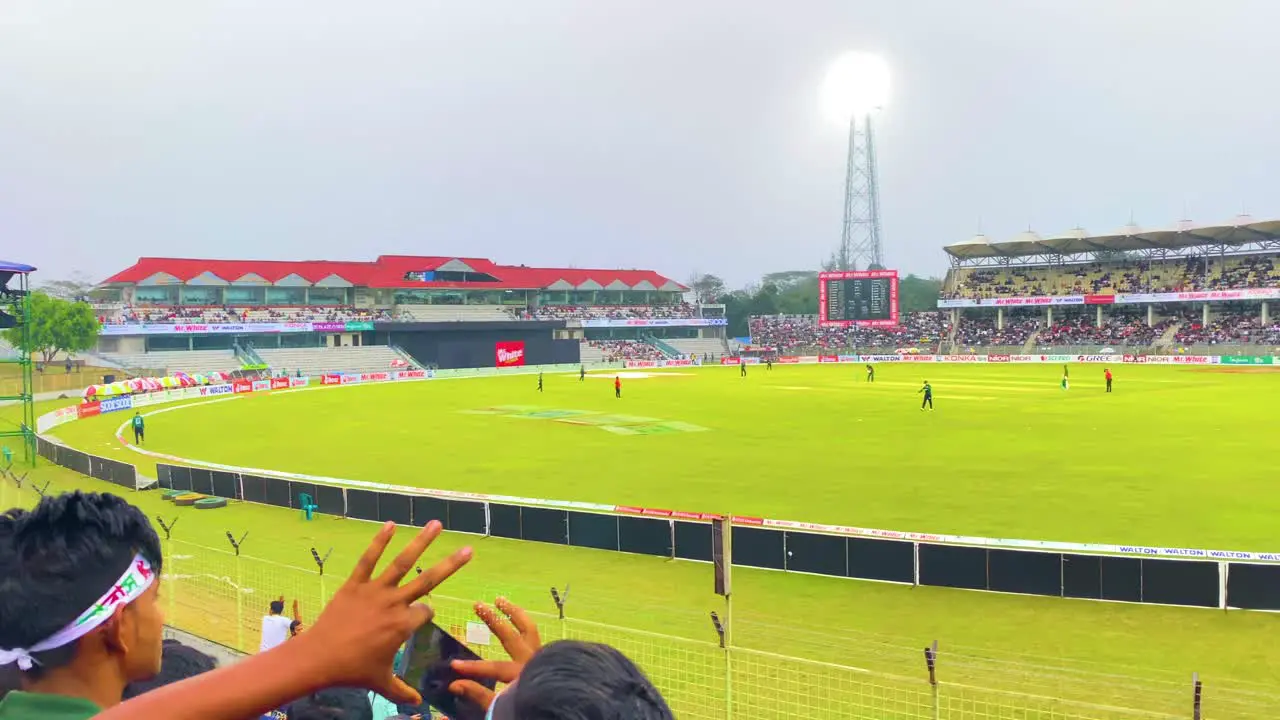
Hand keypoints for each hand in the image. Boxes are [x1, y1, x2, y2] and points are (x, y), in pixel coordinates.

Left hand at [300, 520, 471, 704]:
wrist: (319, 658)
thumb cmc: (353, 671)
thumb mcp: (381, 682)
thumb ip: (402, 691)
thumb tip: (418, 705)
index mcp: (404, 626)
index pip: (426, 612)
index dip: (425, 615)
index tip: (418, 618)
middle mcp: (395, 604)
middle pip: (429, 580)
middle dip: (451, 564)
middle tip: (469, 549)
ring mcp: (375, 591)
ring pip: (403, 562)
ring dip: (421, 542)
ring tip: (436, 524)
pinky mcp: (355, 584)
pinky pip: (369, 559)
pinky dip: (379, 541)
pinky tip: (391, 524)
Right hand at [449, 597, 542, 708]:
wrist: (567, 710)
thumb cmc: (533, 708)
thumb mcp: (503, 707)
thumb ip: (480, 695)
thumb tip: (455, 685)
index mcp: (521, 674)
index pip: (492, 668)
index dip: (471, 667)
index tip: (453, 664)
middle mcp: (533, 661)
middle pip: (511, 636)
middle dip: (492, 620)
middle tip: (478, 604)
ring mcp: (544, 657)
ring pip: (529, 629)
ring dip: (514, 613)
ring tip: (500, 600)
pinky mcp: (553, 657)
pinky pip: (536, 636)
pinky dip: (526, 625)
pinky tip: (520, 621)